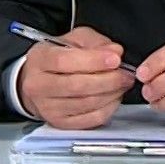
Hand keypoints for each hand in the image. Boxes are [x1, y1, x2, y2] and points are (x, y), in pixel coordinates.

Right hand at [16, 26, 135, 129]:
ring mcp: (48, 108)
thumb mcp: (73, 40)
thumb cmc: (57, 59)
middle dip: (108, 80)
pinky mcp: (60, 123)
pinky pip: (91, 119)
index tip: (115, 59)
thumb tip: (114, 52)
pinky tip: (113, 97)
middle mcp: (39, 86)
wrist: (38, 82)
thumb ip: (94, 42)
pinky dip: (108, 108)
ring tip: (122, 84)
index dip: (93, 61)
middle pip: (77, 86)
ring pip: (86, 103)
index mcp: (39, 60)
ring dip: (111, 94)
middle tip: (126, 74)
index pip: (64, 61)